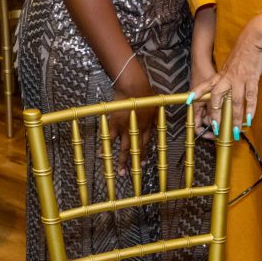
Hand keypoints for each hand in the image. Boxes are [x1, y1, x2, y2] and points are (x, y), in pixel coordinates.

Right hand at [109, 59, 155, 175]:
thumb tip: (159, 122)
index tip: (144, 163)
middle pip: (136, 149)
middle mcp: (137, 131)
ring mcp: (125, 129)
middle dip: (136, 162)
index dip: (145, 153)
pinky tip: (102, 156)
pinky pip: (110, 138)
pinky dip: (105, 147)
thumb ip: (156, 116)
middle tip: (135, 173)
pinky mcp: (115, 125)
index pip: (146, 143)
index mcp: (147, 126)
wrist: (134, 88)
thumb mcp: (156, 105)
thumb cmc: (147, 93)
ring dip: (123, 161)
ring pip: (124, 148)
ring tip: (121, 173)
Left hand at [189, 17, 261, 140]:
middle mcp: (227, 78)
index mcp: (221, 74)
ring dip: (235, 118)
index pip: (206, 85)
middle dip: (216, 114)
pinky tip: (249, 119)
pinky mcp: (251, 79)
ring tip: (235, 130)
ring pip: (235, 102)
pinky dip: (250, 109)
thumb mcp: (230, 65)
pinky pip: (250, 97)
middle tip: (216, 127)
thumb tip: (227, 89)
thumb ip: (227, 77)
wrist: (253, 39)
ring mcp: (239, 79)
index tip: (189, 100)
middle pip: (218, 98)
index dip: (198, 93)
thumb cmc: (242, 51)